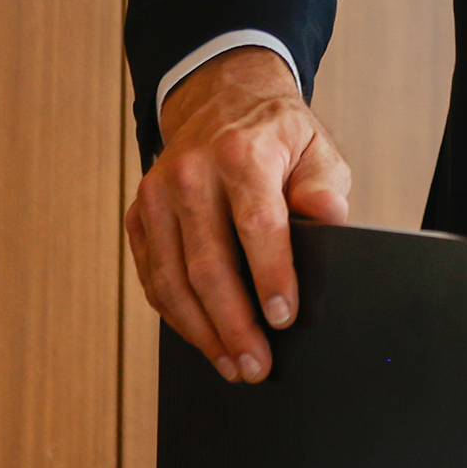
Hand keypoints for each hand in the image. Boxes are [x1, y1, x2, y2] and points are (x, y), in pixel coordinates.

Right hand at [126, 46, 352, 384]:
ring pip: (172, 280)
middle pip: (208, 264)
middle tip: (257, 364)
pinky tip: (202, 338)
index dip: (270, 276)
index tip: (284, 318)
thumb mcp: (316, 147)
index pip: (256, 225)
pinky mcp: (138, 216)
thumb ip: (324, 185)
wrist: (221, 102)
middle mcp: (190, 175)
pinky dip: (177, 315)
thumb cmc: (276, 135)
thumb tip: (328, 218)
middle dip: (234, 324)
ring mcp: (155, 196)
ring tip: (232, 364)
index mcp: (241, 153)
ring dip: (202, 332)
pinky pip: (153, 278)